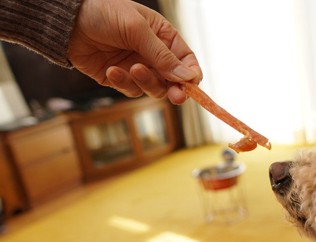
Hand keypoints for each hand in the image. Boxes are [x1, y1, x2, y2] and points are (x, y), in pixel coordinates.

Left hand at [67, 0, 200, 104]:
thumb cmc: (104, 13)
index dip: (191, 74)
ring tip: (131, 69)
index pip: (186, 60)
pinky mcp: (120, 79)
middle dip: (175, 88)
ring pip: (154, 88)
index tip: (191, 85)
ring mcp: (137, 68)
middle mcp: (153, 55)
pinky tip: (111, 69)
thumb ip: (163, 56)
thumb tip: (189, 77)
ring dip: (146, 82)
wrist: (67, 21)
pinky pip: (131, 90)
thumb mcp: (137, 30)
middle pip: (173, 80)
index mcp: (163, 37)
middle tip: (176, 97)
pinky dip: (123, 82)